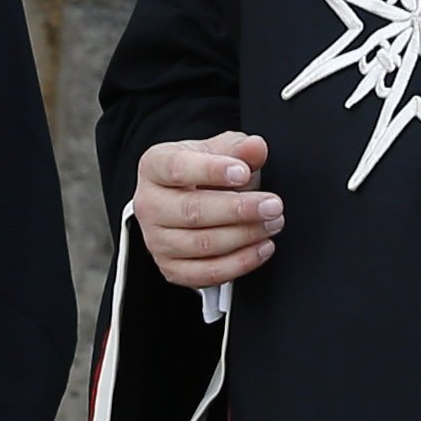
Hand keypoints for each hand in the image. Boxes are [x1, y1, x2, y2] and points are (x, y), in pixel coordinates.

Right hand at [138, 133, 280, 288]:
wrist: (187, 197)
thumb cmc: (201, 171)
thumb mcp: (219, 150)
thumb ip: (238, 147)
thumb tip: (255, 147)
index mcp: (154, 167)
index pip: (178, 168)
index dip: (212, 171)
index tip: (243, 172)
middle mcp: (148, 205)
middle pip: (192, 212)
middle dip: (238, 209)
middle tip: (272, 205)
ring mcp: (156, 240)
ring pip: (202, 245)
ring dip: (244, 236)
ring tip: (272, 223)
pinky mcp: (171, 268)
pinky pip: (206, 273)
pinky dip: (239, 263)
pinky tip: (262, 247)